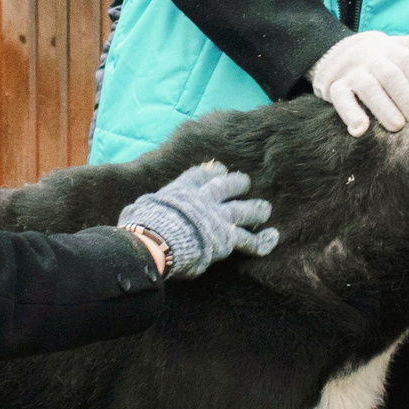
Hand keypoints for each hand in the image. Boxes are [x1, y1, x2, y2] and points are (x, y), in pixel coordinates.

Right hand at [116, 161, 279, 277]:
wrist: (157, 240)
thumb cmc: (143, 227)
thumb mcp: (139, 208)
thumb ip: (144, 207)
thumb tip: (135, 212)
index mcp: (181, 191)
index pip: (197, 175)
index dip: (208, 171)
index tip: (216, 168)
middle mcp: (203, 199)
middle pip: (225, 186)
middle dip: (236, 182)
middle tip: (244, 181)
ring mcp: (218, 217)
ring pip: (243, 210)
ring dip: (256, 209)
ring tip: (265, 208)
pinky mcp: (228, 237)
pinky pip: (250, 240)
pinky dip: (263, 240)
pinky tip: (274, 237)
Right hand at [309, 30, 408, 135]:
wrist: (332, 51)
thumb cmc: (375, 55)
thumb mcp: (396, 44)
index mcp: (389, 48)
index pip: (408, 61)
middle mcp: (370, 58)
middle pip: (390, 75)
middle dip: (406, 98)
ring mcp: (351, 72)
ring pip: (368, 88)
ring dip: (383, 108)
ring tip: (397, 127)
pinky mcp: (333, 87)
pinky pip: (341, 100)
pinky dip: (350, 115)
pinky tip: (360, 130)